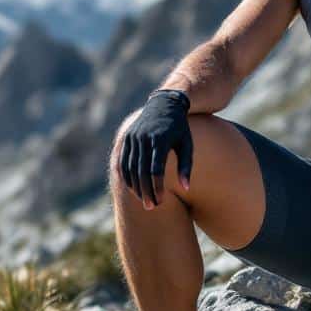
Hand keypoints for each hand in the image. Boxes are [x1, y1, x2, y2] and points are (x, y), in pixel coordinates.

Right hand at [118, 89, 193, 208]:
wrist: (165, 104)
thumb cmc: (180, 128)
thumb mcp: (187, 144)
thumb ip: (186, 166)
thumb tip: (186, 188)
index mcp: (160, 139)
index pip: (155, 170)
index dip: (157, 187)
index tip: (161, 201)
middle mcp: (143, 138)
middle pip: (141, 171)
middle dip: (146, 191)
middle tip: (151, 207)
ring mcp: (133, 137)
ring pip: (130, 168)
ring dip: (135, 187)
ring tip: (144, 201)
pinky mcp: (127, 138)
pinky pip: (123, 161)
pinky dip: (127, 177)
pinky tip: (133, 189)